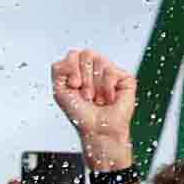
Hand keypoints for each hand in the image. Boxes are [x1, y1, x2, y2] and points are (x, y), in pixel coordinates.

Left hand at [50, 47, 136, 161]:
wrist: (96, 128)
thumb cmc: (80, 113)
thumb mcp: (59, 90)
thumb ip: (58, 69)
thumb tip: (71, 55)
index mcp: (80, 69)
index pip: (74, 54)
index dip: (71, 69)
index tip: (73, 86)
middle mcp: (95, 68)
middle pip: (87, 54)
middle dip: (84, 78)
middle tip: (86, 95)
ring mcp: (110, 71)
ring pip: (100, 61)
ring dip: (94, 85)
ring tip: (96, 98)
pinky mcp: (124, 77)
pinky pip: (111, 72)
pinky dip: (106, 88)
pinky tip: (108, 98)